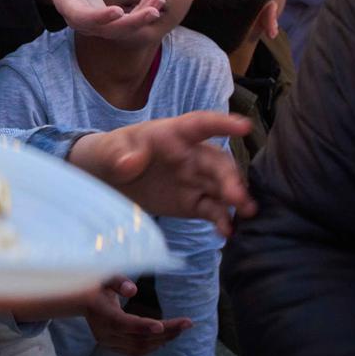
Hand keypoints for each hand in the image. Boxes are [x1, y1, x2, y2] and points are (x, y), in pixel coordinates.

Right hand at [43, 0, 164, 38]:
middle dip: (132, 23)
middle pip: (109, 30)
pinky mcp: (109, 20)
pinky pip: (129, 20)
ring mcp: (97, 24)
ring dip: (142, 17)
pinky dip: (143, 9)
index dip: (100, 17)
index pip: (83, 18)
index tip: (118, 11)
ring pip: (122, 28)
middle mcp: (83, 21)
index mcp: (69, 7)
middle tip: (153, 12)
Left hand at [69, 112, 255, 235]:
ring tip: (246, 212)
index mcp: (173, 134)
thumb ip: (119, 153)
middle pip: (217, 163)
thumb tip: (130, 162)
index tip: (244, 127)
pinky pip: (212, 209)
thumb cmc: (113, 153)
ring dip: (236, 198)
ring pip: (222, 187)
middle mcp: (191, 155)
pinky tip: (227, 230)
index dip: (222, 124)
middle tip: (238, 196)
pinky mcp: (192, 202)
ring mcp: (194, 180)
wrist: (108, 179)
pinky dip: (222, 219)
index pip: (200, 125)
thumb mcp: (110, 149)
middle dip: (231, 177)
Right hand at [85, 277, 190, 355]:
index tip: (162, 326)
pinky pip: (136, 351)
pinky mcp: (113, 347)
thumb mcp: (105, 276)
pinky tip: (166, 336)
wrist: (80, 300)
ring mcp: (107, 342)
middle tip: (187, 323)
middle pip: (137, 337)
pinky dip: (153, 345)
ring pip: (139, 347)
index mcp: (101, 313)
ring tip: (180, 328)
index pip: (123, 324)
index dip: (143, 326)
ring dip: (163, 340)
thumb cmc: (96, 284)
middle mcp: (104, 332)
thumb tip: (134, 290)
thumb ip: (118, 282)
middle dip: (165, 332)